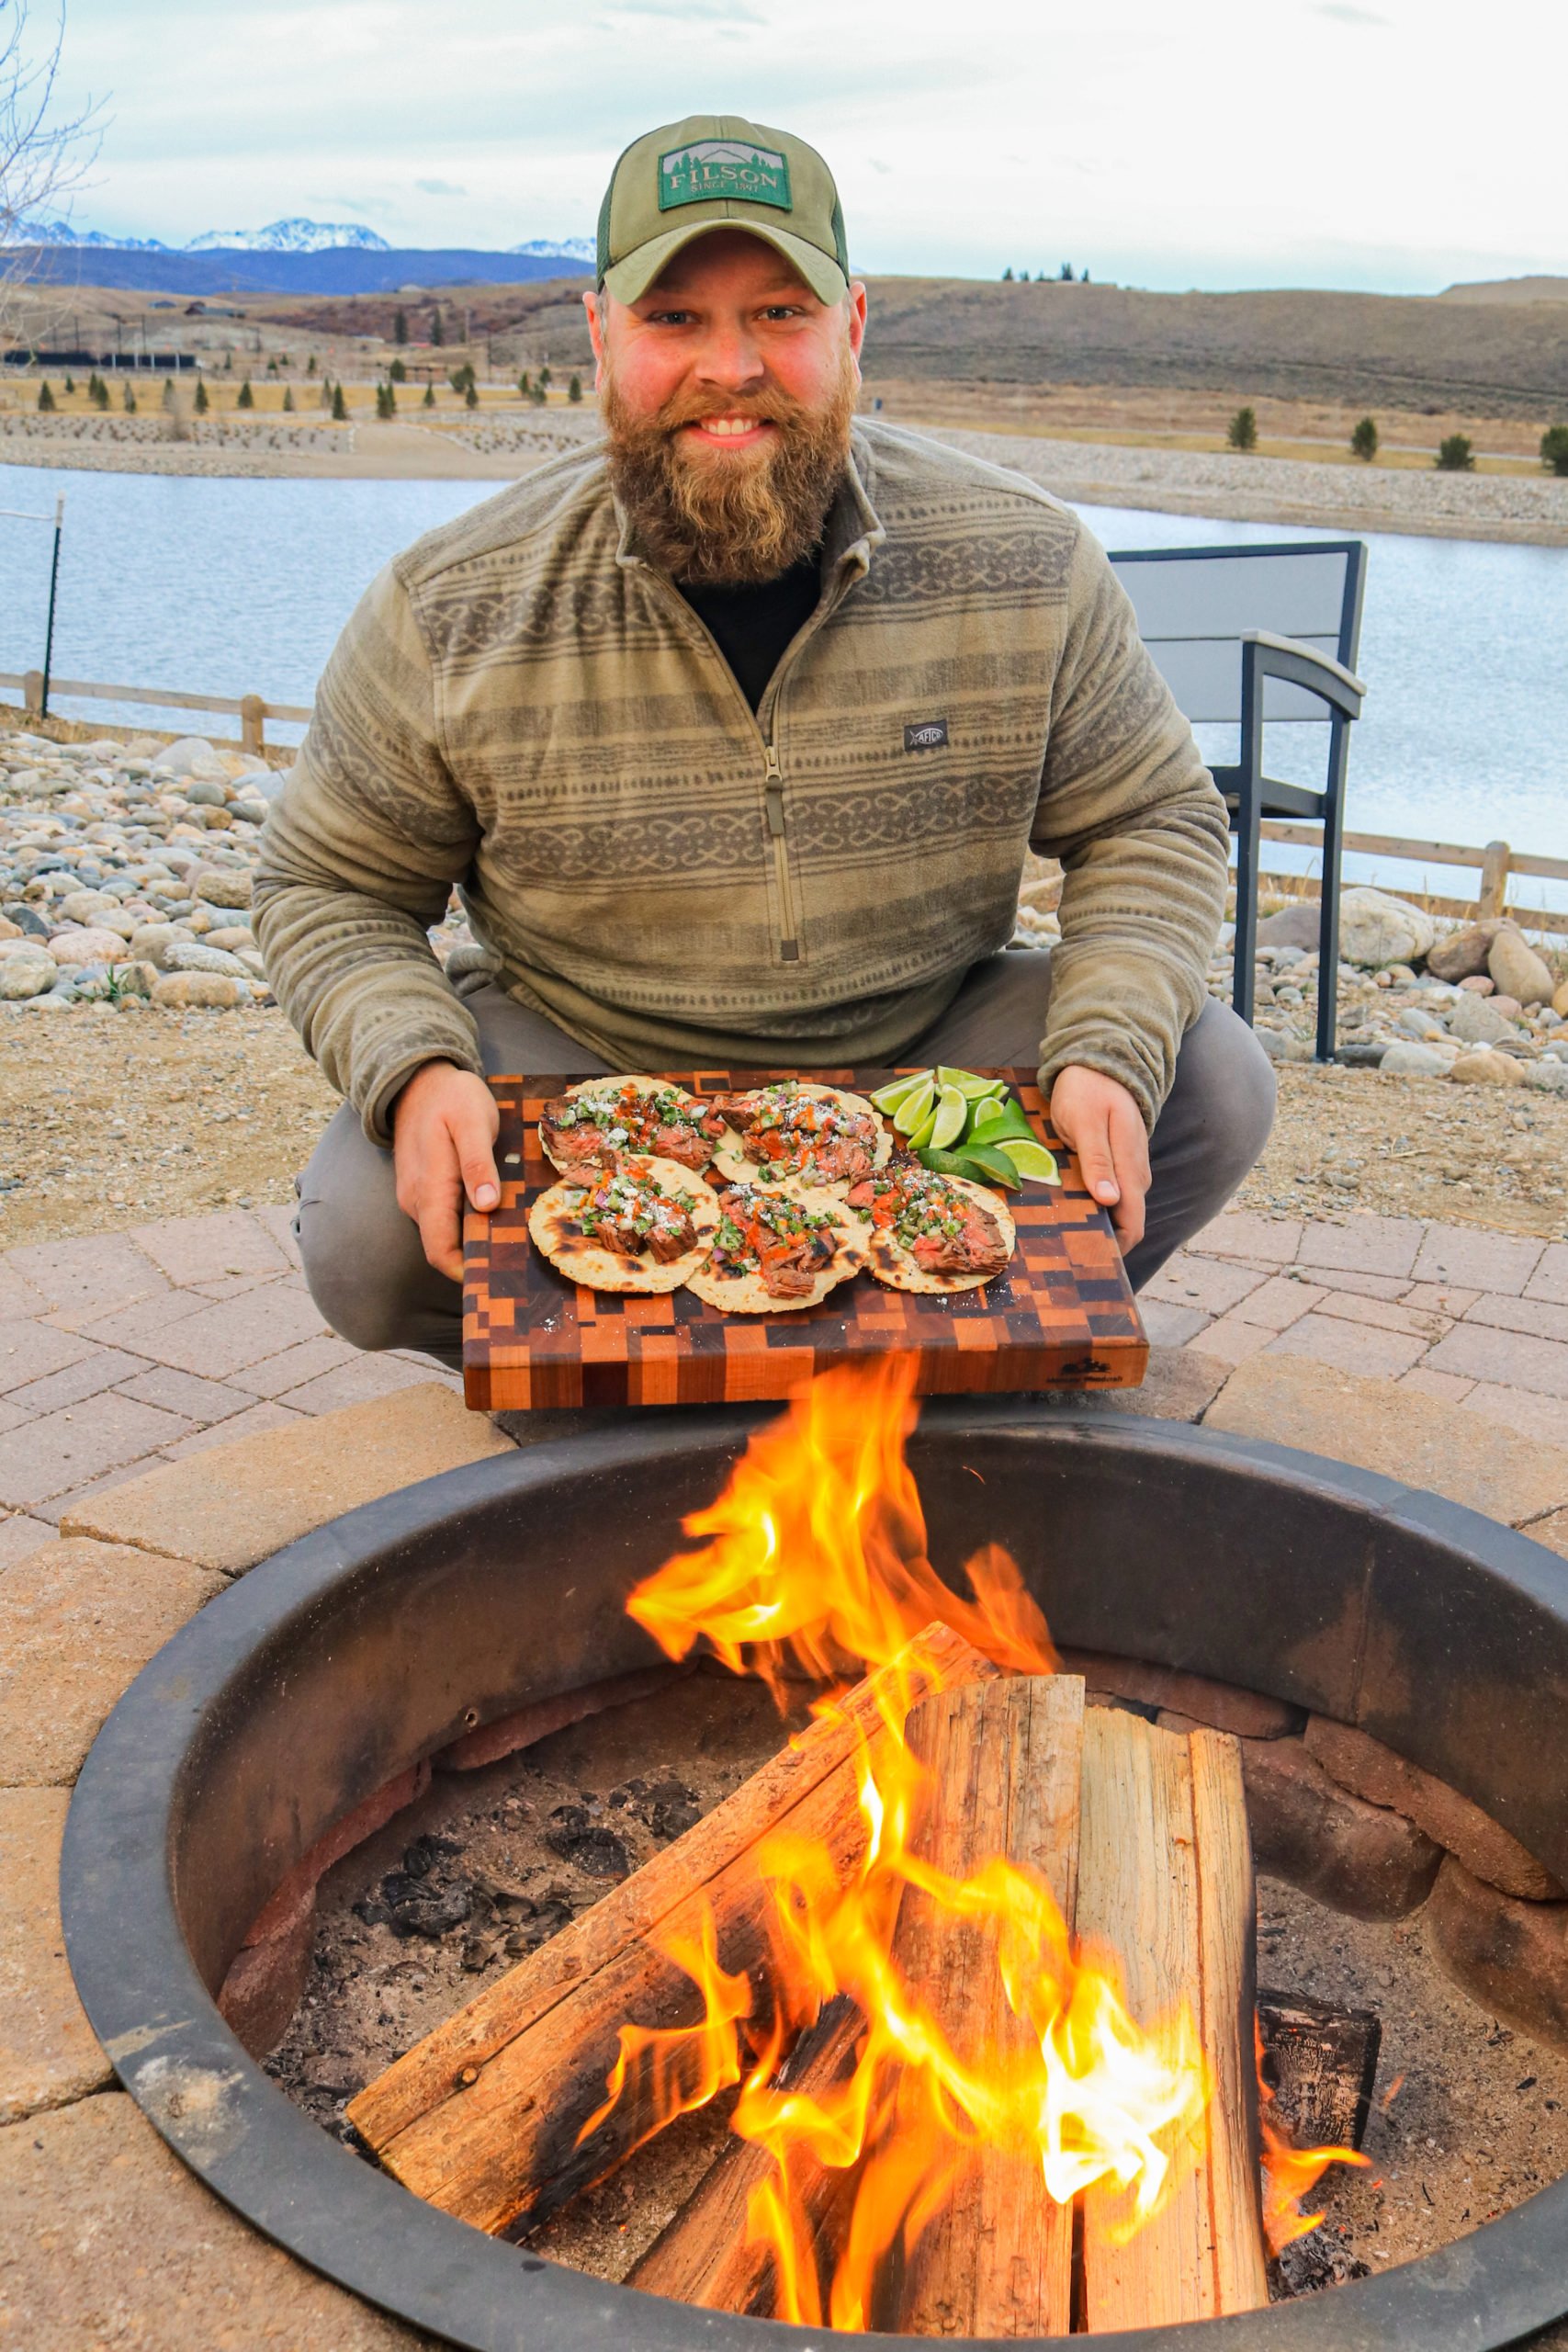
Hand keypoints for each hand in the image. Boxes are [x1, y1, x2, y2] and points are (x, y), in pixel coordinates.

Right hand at [392, 1061, 500, 1280]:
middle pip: (444, 1247)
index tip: (499, 1277)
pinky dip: (466, 1222)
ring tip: (512, 1235)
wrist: (419, 1080)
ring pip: (444, 1233)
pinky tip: (493, 1212)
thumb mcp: (472, 1121)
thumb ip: (477, 1163)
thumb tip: (487, 1205)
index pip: (440, 1250)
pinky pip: (442, 1217)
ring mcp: (415, 1196)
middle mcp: (416, 1200)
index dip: (465, 1272)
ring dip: (473, 1238)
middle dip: (476, 1257)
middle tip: (519, 1258)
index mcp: (429, 1188)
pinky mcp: (421, 1189)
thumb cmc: (451, 1097)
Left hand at [1046, 1065, 1150, 1253]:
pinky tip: (1067, 1207)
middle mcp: (1135, 1175)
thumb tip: (1109, 1200)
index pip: (1133, 1224)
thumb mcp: (1086, 1123)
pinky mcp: (1118, 1165)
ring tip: (1060, 1232)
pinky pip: (1110, 1195)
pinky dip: (1091, 1204)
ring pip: (1117, 1210)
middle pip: (1125, 1222)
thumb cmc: (1088, 1090)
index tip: (1086, 1259)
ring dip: (1094, 1221)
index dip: (1115, 1248)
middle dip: (1100, 1238)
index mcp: (1131, 1169)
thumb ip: (1098, 1161)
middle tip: (1064, 1250)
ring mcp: (1128, 1170)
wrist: (1100, 1063)